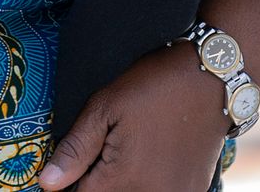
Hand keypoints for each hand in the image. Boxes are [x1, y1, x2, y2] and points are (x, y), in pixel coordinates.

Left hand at [39, 45, 229, 191]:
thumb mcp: (106, 106)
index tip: (74, 165)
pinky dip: (147, 183)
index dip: (70, 183)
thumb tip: (47, 184)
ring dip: (122, 184)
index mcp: (122, 181)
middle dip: (96, 182)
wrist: (212, 78)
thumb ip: (76, 149)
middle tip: (104, 152)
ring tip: (130, 151)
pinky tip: (151, 158)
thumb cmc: (154, 85)